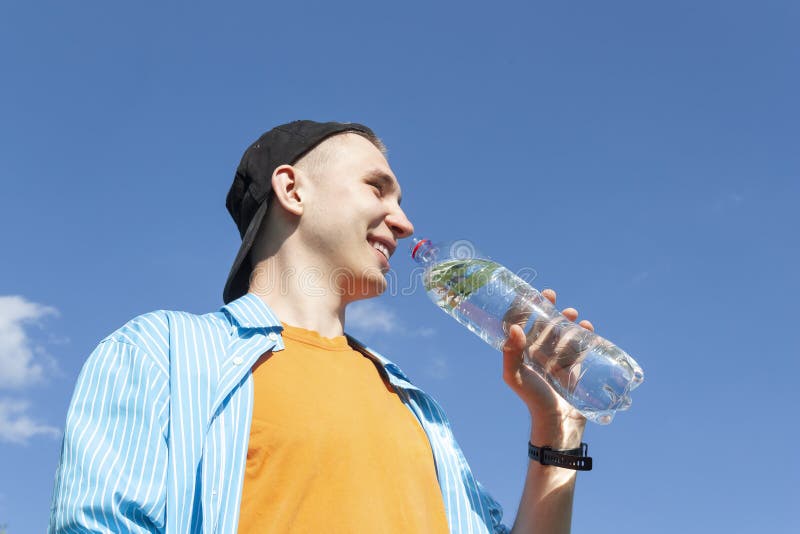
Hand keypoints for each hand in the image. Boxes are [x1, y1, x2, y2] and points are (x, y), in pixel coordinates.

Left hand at [502, 289, 593, 439]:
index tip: (529, 294)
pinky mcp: (574, 367)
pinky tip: (587, 327)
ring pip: (561, 332)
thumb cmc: (533, 400)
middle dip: (547, 308)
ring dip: (566, 320)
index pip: (519, 325)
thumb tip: (514, 327)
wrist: (558, 422)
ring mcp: (556, 360)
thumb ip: (510, 354)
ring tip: (572, 313)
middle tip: (551, 295)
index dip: (523, 308)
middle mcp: (537, 354)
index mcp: (521, 354)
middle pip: (542, 324)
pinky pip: (579, 346)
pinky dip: (583, 335)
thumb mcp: (515, 377)